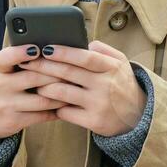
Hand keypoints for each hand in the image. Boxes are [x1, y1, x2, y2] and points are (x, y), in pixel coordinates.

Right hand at [0, 44, 67, 148]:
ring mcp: (6, 105)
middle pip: (34, 77)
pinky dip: (58, 110)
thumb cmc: (4, 88)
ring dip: (62, 95)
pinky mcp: (13, 121)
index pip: (5, 58)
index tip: (37, 49)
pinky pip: (42, 115)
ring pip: (42, 99)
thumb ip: (23, 61)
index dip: (20, 52)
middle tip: (76, 70)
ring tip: (76, 88)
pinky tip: (68, 105)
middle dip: (57, 74)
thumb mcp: (6, 73)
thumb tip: (54, 50)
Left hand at [19, 40, 146, 137]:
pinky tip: (47, 102)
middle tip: (27, 63)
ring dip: (44, 87)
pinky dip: (54, 106)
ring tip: (34, 82)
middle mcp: (106, 85)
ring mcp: (99, 104)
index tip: (45, 48)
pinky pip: (65, 112)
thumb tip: (79, 44)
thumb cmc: (121, 83)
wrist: (138, 115)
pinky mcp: (94, 122)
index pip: (85, 57)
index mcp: (112, 67)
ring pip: (62, 93)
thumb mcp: (120, 62)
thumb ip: (102, 50)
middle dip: (44, 66)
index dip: (63, 52)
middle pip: (68, 73)